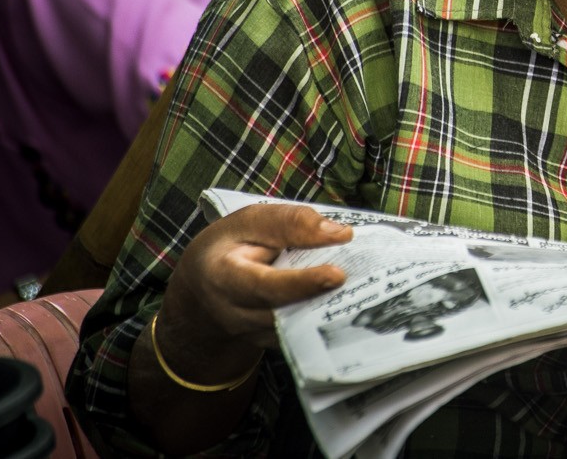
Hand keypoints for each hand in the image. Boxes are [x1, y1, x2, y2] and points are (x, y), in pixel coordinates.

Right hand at [160, 203, 352, 355]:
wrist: (202, 291)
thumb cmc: (228, 248)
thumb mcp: (247, 222)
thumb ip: (288, 223)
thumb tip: (338, 232)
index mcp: (225, 278)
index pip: (265, 286)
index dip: (302, 283)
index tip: (337, 274)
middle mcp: (237, 315)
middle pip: (288, 313)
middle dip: (326, 298)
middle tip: (362, 280)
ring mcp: (254, 335)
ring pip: (299, 328)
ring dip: (331, 309)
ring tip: (364, 288)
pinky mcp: (271, 343)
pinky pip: (303, 335)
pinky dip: (327, 318)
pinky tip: (352, 300)